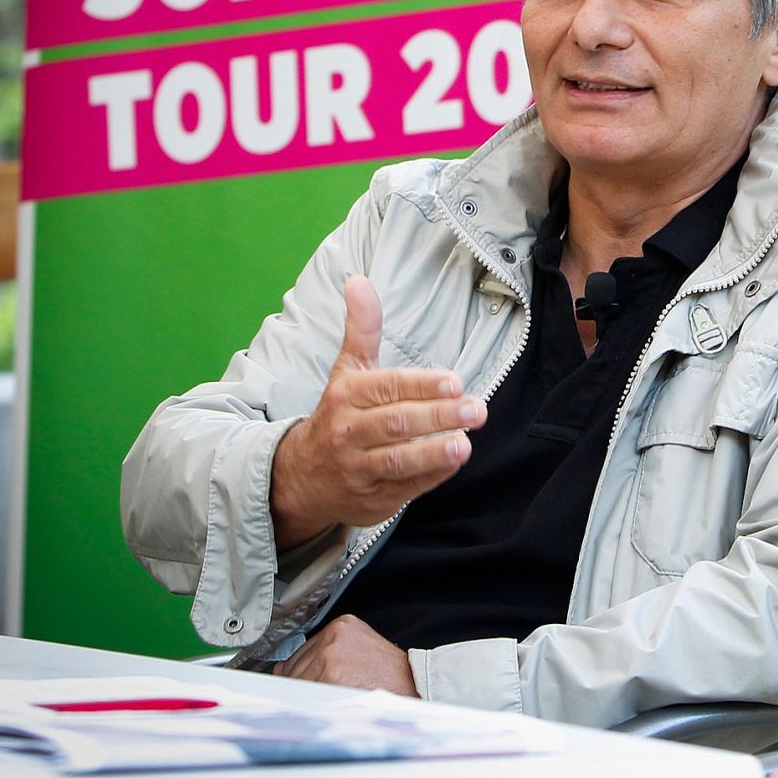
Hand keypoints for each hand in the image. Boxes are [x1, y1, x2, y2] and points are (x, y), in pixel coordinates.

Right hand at [270, 274, 485, 543]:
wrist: (301, 476)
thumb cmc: (339, 414)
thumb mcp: (347, 370)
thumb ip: (361, 329)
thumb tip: (358, 280)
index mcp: (346, 396)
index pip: (387, 388)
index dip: (421, 386)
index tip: (454, 381)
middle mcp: (349, 432)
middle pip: (395, 424)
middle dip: (437, 417)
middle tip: (476, 410)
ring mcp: (359, 468)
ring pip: (397, 460)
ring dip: (432, 453)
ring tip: (464, 444)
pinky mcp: (372, 497)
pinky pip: (404, 488)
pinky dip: (430, 477)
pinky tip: (454, 462)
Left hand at [274, 614, 416, 695]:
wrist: (413, 685)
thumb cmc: (387, 674)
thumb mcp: (356, 650)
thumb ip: (324, 652)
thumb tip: (281, 669)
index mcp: (341, 625)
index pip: (299, 651)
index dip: (300, 673)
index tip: (306, 683)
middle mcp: (333, 635)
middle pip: (293, 666)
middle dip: (302, 685)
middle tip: (326, 695)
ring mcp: (329, 654)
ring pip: (296, 682)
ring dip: (306, 696)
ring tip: (333, 698)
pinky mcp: (329, 675)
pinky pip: (303, 693)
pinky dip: (309, 703)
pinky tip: (329, 703)